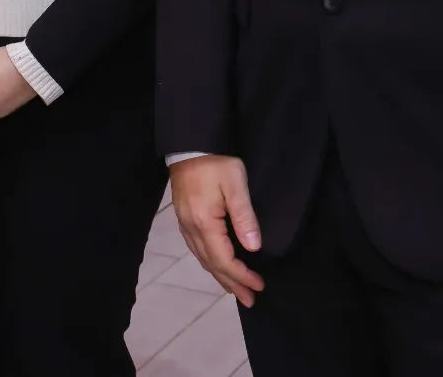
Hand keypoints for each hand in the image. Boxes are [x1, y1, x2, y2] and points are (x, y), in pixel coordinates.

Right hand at [169, 155, 265, 305]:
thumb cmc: (216, 161)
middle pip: (211, 263)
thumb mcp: (235, 184)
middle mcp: (190, 228)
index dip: (242, 275)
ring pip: (201, 258)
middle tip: (250, 300)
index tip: (259, 285)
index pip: (224, 260)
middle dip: (231, 283)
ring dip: (219, 275)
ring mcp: (184, 222)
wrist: (189, 142)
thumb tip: (253, 247)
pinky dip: (209, 261)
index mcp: (204, 223)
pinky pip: (196, 248)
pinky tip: (215, 263)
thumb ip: (244, 216)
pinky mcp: (183, 215)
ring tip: (234, 289)